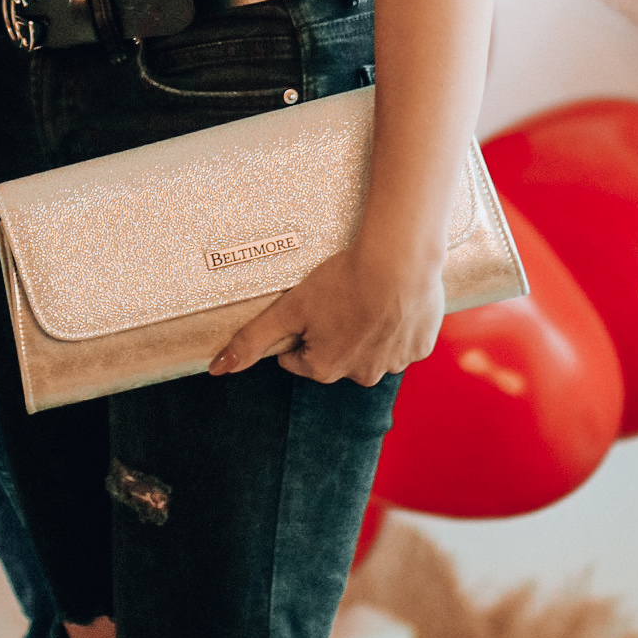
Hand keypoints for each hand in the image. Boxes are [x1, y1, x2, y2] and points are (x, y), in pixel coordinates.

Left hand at [208, 240, 443, 386]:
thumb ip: (252, 339)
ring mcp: (395, 363)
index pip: (299, 357)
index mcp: (327, 369)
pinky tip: (391, 298)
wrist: (399, 262)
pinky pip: (403, 338)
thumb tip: (217, 369)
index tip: (307, 307)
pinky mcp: (420, 347)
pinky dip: (396, 322)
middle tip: (337, 296)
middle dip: (333, 330)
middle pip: (336, 354)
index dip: (299, 329)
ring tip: (365, 293)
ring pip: (372, 347)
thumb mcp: (289, 308)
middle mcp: (362, 375)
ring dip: (366, 327)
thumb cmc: (342, 282)